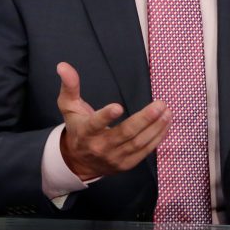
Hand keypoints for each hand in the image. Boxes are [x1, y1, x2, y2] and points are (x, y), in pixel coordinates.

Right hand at [56, 62, 171, 180]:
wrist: (78, 161)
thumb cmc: (77, 128)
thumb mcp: (68, 106)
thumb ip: (69, 86)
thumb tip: (63, 65)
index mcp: (85, 132)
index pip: (95, 125)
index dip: (106, 117)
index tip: (118, 106)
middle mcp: (100, 147)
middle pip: (125, 134)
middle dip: (144, 119)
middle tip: (160, 104)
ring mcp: (114, 158)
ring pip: (138, 143)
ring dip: (155, 127)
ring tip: (167, 111)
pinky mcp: (126, 164)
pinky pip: (145, 151)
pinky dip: (157, 137)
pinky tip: (166, 123)